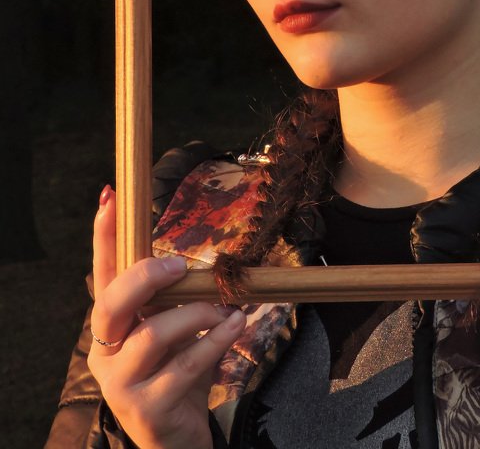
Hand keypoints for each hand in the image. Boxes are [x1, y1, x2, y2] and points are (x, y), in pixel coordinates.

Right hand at [87, 186, 246, 448]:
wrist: (177, 439)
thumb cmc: (177, 373)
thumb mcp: (174, 329)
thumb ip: (177, 298)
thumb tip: (199, 260)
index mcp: (112, 324)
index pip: (103, 272)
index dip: (105, 235)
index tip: (110, 196)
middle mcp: (106, 350)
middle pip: (112, 303)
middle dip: (146, 276)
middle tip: (181, 264)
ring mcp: (121, 382)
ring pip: (152, 334)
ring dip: (197, 314)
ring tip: (228, 309)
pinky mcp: (146, 408)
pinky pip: (184, 365)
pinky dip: (216, 340)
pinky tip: (235, 325)